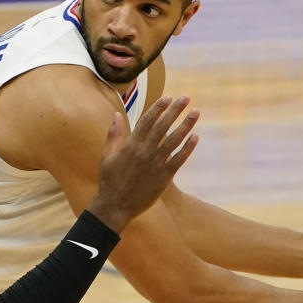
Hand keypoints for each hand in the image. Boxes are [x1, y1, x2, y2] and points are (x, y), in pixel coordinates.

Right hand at [87, 95, 198, 232]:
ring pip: (174, 140)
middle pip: (163, 126)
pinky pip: (179, 159)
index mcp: (131, 144)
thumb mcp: (106, 155)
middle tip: (186, 98)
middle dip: (175, 110)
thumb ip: (113, 134)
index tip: (168, 97)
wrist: (115, 206)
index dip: (159, 107)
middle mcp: (144, 151)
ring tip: (196, 112)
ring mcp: (156, 164)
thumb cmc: (109, 180)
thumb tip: (116, 115)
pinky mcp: (164, 177)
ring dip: (186, 125)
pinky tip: (195, 137)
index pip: (147, 120)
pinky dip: (188, 148)